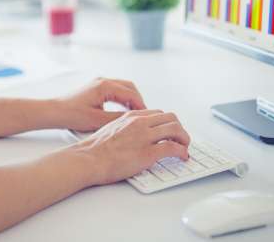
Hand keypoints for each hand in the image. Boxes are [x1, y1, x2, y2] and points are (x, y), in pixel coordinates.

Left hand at [54, 77, 146, 132]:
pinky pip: (116, 89)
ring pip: (123, 87)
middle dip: (139, 100)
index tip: (148, 116)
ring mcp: (99, 82)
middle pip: (130, 87)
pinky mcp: (96, 87)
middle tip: (145, 115)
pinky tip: (125, 111)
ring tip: (136, 114)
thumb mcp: (98, 120)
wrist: (55, 112)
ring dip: (131, 99)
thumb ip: (118, 118)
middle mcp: (103, 81)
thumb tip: (135, 120)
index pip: (131, 94)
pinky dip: (123, 98)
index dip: (141, 105)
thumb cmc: (72, 115)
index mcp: (105, 86)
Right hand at [76, 110, 190, 184]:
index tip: (170, 130)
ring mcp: (145, 136)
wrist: (88, 159)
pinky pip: (173, 148)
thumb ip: (125, 128)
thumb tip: (133, 137)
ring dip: (185, 138)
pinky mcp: (148, 152)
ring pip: (176, 130)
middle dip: (179, 128)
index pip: (158, 113)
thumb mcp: (110, 129)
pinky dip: (182, 152)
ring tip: (185, 147)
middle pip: (171, 118)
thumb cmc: (94, 149)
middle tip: (181, 138)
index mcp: (130, 116)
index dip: (167, 122)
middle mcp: (140, 123)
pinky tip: (183, 157)